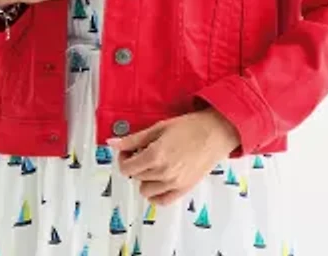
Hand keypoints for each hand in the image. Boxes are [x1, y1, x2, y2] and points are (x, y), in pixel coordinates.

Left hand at [108, 108, 240, 205]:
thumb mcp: (159, 127)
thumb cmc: (190, 126)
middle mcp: (163, 173)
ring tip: (154, 164)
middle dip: (135, 164)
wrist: (215, 133)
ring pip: (146, 190)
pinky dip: (156, 193)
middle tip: (143, 152)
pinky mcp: (184, 190)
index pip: (126, 167)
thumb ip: (134, 139)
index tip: (129, 150)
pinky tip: (160, 180)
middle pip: (135, 177)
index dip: (124, 158)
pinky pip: (161, 201)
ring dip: (145, 178)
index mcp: (155, 155)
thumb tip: (112, 143)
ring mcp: (174, 184)